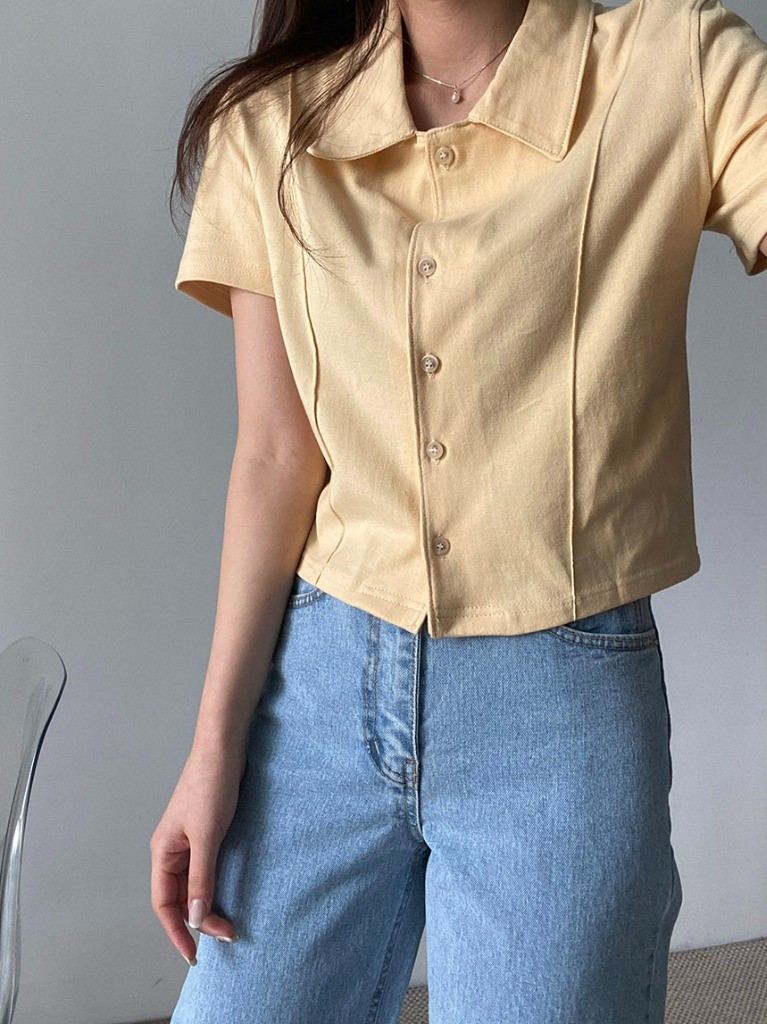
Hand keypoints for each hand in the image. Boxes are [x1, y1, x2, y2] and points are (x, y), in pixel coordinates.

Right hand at [150, 745, 246, 964]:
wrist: (224, 749)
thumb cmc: (210, 785)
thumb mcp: (207, 835)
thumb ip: (201, 877)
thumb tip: (194, 916)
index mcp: (163, 852)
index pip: (163, 904)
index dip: (176, 931)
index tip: (195, 954)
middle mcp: (172, 850)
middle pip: (178, 897)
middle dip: (197, 921)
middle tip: (226, 936)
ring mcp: (189, 841)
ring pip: (193, 884)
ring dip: (206, 905)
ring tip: (227, 924)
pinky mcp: (206, 833)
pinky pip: (206, 869)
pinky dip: (214, 886)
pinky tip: (229, 895)